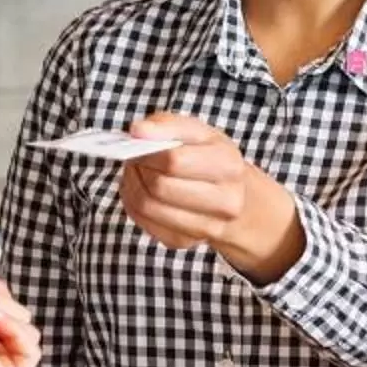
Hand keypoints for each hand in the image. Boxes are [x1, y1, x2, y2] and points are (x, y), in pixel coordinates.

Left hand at [119, 112, 305, 282]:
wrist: (234, 197)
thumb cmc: (210, 158)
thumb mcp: (197, 132)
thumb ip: (166, 125)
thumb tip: (137, 130)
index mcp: (228, 165)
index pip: (173, 160)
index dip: (148, 151)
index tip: (140, 142)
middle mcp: (225, 201)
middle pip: (159, 186)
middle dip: (139, 168)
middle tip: (137, 157)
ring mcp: (206, 227)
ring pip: (147, 206)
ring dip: (133, 185)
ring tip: (138, 172)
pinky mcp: (184, 241)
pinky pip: (143, 222)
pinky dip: (133, 203)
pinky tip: (142, 191)